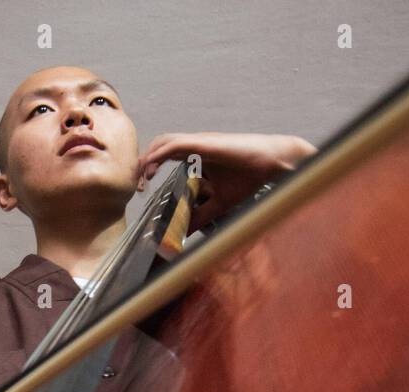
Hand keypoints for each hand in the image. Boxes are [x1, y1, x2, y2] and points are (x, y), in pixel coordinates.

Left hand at [138, 132, 316, 231]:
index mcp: (196, 155)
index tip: (142, 186)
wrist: (271, 162)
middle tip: (137, 185)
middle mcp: (194, 145)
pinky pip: (175, 144)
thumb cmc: (250, 176)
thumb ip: (201, 215)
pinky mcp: (204, 143)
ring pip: (163, 142)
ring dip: (149, 158)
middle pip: (159, 147)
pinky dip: (160, 154)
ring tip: (142, 178)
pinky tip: (152, 168)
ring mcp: (199, 142)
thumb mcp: (219, 203)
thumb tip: (184, 232)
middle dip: (144, 163)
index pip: (164, 154)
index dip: (150, 167)